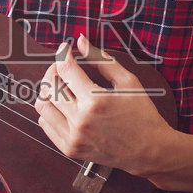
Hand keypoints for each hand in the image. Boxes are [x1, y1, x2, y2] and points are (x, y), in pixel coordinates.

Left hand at [34, 34, 174, 173]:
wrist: (150, 151)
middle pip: (49, 86)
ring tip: (60, 87)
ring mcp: (73, 137)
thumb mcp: (128, 82)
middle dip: (52, 70)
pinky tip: (61, 106)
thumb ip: (102, 60)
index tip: (65, 49)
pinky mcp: (70, 149)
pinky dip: (49, 111)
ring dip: (48, 91)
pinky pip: (45, 125)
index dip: (62, 54)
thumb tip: (81, 41)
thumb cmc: (143, 115)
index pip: (65, 69)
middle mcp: (81, 120)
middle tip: (61, 67)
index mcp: (95, 100)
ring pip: (42, 106)